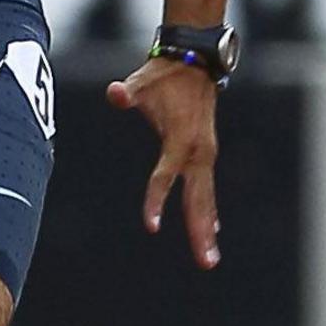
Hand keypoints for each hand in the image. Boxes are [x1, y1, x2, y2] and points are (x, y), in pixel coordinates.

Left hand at [105, 56, 220, 267]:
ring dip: (207, 228)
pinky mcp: (206, 155)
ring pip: (206, 199)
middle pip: (197, 199)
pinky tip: (211, 230)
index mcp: (180, 139)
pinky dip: (208, 211)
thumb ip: (127, 92)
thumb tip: (115, 92)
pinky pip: (207, 189)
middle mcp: (198, 151)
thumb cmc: (163, 77)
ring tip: (209, 258)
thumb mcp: (143, 82)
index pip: (165, 176)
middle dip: (199, 230)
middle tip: (205, 261)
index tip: (150, 226)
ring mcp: (205, 155)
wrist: (194, 64)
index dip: (157, 199)